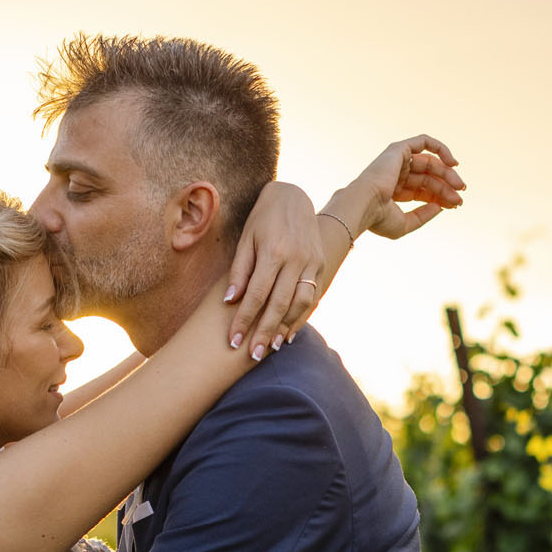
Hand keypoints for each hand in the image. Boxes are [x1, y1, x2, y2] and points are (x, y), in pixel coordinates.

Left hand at [225, 182, 320, 357]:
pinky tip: (288, 334)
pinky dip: (300, 317)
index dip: (243, 319)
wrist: (294, 196)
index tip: (232, 340)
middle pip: (278, 304)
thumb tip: (230, 301)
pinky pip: (312, 297)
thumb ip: (239, 270)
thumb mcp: (246, 238)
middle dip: (264, 332)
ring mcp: (312, 262)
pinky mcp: (321, 265)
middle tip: (252, 356)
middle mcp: (296, 258)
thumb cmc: (263, 218)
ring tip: (270, 348)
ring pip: (300, 304)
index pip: (256, 294)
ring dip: (285, 329)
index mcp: (273, 251)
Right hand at [356, 134, 463, 239]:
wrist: (364, 205)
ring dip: (447, 174)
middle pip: (429, 178)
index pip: (424, 191)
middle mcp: (395, 174)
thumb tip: (440, 207)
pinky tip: (453, 163)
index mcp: (394, 191)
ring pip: (430, 164)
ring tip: (460, 186)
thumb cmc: (379, 218)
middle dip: (447, 187)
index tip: (455, 205)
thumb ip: (423, 215)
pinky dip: (441, 148)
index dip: (441, 197)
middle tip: (461, 197)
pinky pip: (424, 142)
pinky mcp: (399, 150)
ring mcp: (397, 161)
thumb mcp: (406, 223)